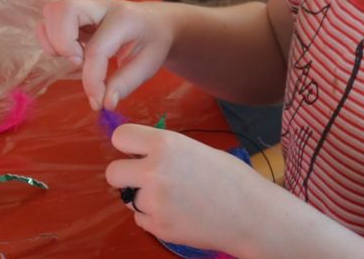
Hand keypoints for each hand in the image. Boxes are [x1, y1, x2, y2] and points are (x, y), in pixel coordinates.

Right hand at [37, 0, 172, 109]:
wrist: (156, 21)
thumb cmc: (153, 41)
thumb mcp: (149, 65)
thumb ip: (125, 84)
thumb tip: (104, 103)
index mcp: (124, 19)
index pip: (96, 49)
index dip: (91, 80)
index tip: (98, 101)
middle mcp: (101, 7)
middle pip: (63, 10)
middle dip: (62, 43)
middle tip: (79, 63)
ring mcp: (86, 7)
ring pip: (52, 12)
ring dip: (54, 40)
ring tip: (75, 58)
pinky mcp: (76, 14)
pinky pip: (50, 20)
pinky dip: (51, 39)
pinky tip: (71, 52)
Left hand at [106, 124, 260, 252]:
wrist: (250, 214)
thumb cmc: (229, 177)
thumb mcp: (194, 150)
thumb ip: (164, 151)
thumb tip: (138, 154)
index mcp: (165, 144)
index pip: (120, 138)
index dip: (126, 146)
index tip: (134, 152)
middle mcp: (154, 170)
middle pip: (113, 172)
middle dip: (126, 176)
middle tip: (145, 179)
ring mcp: (154, 201)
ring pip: (129, 198)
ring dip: (144, 199)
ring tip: (176, 198)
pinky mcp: (157, 226)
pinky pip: (141, 218)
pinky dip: (154, 217)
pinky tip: (180, 213)